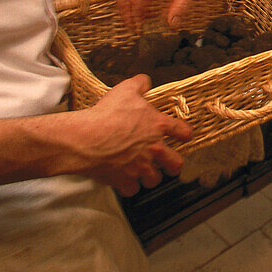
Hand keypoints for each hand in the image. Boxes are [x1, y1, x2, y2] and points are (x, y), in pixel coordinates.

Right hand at [75, 75, 191, 195]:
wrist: (87, 138)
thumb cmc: (107, 113)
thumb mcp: (126, 90)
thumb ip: (140, 84)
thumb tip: (146, 81)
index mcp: (158, 126)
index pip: (182, 131)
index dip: (185, 133)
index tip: (185, 136)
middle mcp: (154, 149)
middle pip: (175, 164)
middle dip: (174, 165)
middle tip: (170, 164)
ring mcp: (141, 167)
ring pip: (155, 180)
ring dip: (150, 177)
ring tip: (145, 173)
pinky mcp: (125, 180)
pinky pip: (132, 190)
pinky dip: (128, 187)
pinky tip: (124, 181)